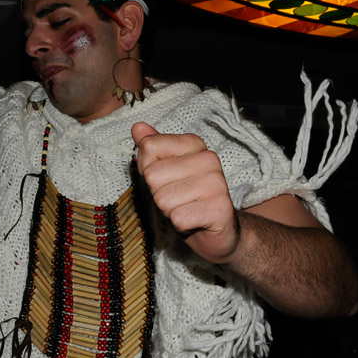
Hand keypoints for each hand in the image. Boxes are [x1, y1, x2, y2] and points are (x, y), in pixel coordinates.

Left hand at [132, 121, 238, 263]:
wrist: (215, 230)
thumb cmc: (184, 198)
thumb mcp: (163, 170)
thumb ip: (152, 148)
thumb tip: (138, 127)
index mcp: (193, 144)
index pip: (149, 146)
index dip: (148, 169)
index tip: (165, 178)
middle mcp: (208, 158)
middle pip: (153, 175)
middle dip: (158, 193)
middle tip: (176, 198)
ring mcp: (217, 183)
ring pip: (163, 199)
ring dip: (169, 210)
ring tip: (185, 208)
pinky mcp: (220, 208)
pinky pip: (178, 218)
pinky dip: (180, 224)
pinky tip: (194, 221)